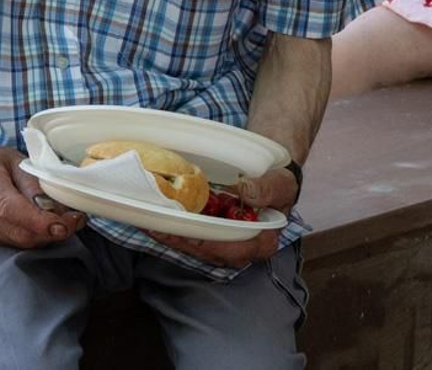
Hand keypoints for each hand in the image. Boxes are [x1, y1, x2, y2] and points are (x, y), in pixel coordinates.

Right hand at [0, 144, 86, 247]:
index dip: (39, 222)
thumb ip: (35, 185)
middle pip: (18, 232)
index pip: (11, 209)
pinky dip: (32, 237)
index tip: (64, 225)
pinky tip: (42, 226)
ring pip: (18, 242)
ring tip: (62, 221)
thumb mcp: (19, 161)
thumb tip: (56, 210)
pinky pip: (12, 244)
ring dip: (44, 236)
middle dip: (51, 232)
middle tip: (75, 222)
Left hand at [148, 166, 299, 268]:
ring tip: (150, 224)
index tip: (190, 234)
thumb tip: (247, 191)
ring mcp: (225, 245)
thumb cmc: (279, 184)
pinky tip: (156, 220)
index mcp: (263, 242)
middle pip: (208, 252)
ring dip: (173, 237)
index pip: (234, 250)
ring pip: (195, 248)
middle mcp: (241, 250)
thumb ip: (268, 188)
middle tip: (158, 228)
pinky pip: (191, 238)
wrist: (272, 180)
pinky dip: (174, 229)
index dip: (209, 244)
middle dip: (182, 241)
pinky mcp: (212, 237)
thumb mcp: (281, 183)